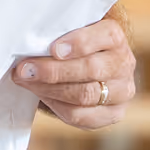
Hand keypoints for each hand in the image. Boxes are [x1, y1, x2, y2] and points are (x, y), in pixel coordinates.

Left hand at [11, 9, 134, 129]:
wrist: (84, 70)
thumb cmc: (68, 47)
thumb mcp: (66, 34)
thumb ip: (55, 35)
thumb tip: (28, 44)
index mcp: (115, 37)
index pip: (107, 36)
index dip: (80, 43)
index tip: (53, 49)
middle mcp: (124, 63)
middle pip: (92, 69)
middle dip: (53, 71)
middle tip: (25, 70)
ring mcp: (123, 91)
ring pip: (86, 94)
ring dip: (50, 89)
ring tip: (27, 82)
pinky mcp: (114, 114)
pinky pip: (82, 116)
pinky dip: (56, 106)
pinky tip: (41, 95)